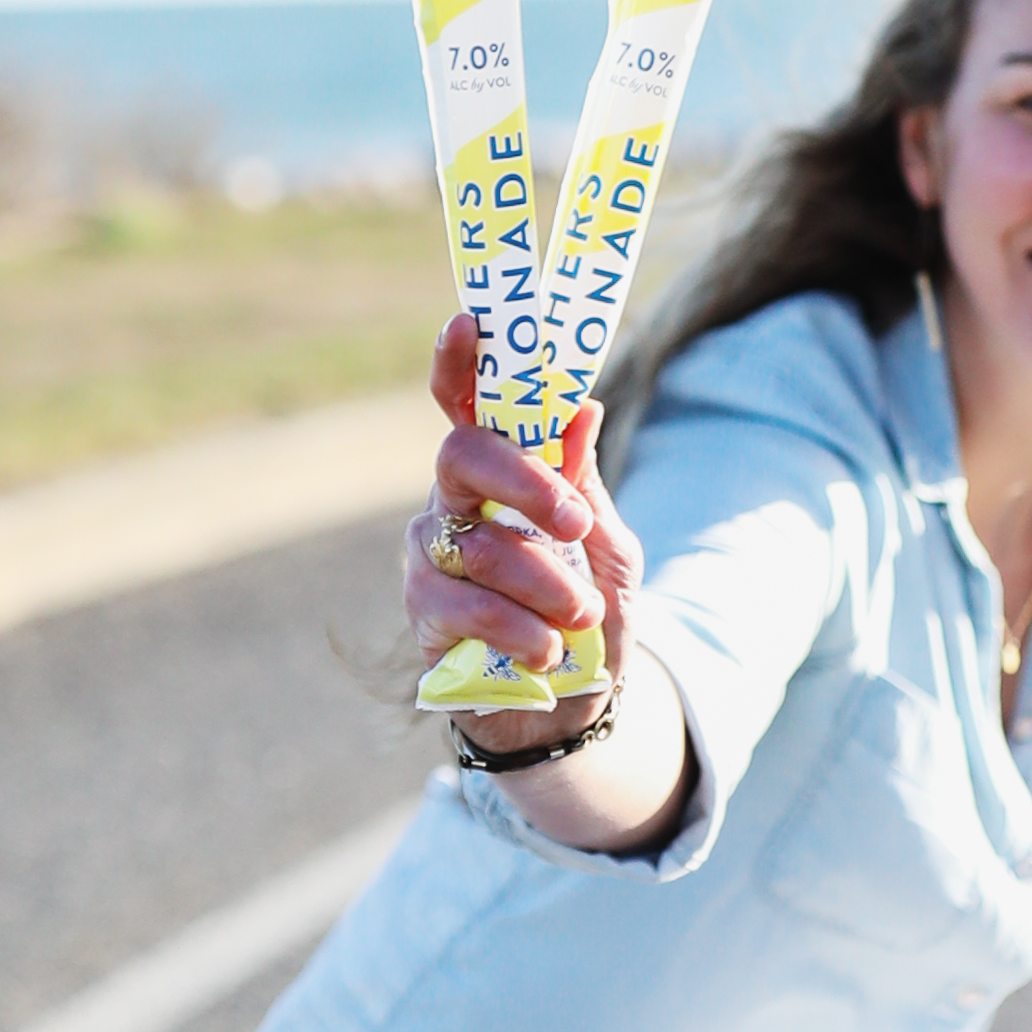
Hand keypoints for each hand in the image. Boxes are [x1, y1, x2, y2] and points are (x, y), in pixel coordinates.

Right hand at [404, 309, 639, 697]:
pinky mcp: (424, 615)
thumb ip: (585, 484)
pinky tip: (547, 651)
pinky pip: (467, 608)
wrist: (573, 709)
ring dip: (546, 583)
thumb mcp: (607, 546)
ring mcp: (432, 557)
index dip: (459, 361)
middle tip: (576, 523)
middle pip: (462, 457)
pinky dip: (521, 630)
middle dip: (525, 483)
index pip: (466, 404)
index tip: (470, 322)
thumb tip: (582, 406)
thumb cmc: (588, 613)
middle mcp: (453, 502)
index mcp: (499, 472)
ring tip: (583, 616)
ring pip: (479, 544)